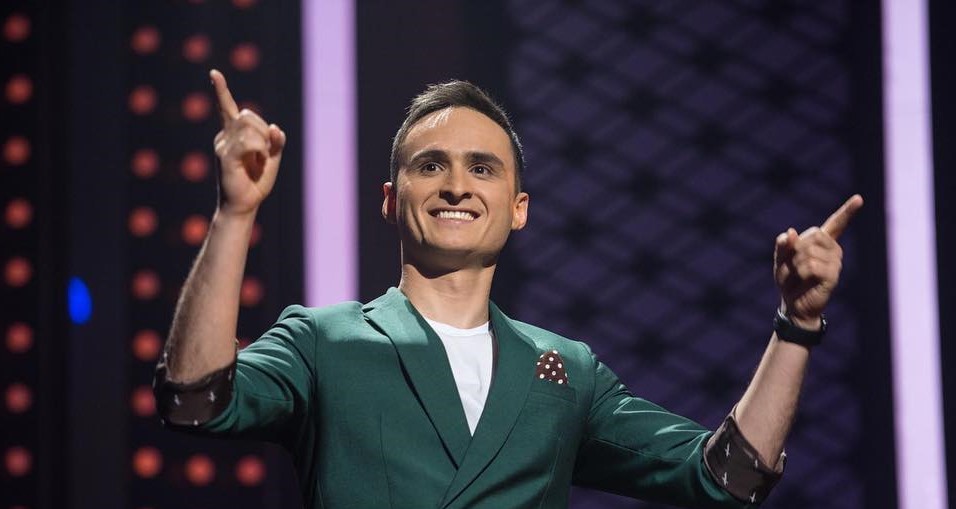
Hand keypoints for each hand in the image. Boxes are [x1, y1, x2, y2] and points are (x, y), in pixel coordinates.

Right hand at [211, 69, 285, 215]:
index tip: (214, 73)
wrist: (244, 205)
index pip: (226, 108)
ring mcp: (222, 146)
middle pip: (247, 114)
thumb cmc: (255, 182)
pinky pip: (247, 141)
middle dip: (264, 129)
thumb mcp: (272, 159)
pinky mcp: (225, 157)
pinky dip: (260, 147)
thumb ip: (276, 142)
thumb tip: (277, 128)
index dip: (221, 90)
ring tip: (261, 158)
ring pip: (248, 125)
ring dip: (263, 140)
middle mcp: (224, 137)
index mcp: (232, 135)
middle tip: (266, 151)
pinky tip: (259, 159)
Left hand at [773, 194, 862, 328]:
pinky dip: (800, 273)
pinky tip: (804, 282)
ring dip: (794, 265)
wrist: (794, 306)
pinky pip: (811, 266)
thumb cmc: (789, 281)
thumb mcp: (780, 260)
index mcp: (822, 243)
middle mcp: (833, 250)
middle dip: (794, 251)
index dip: (847, 211)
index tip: (860, 198)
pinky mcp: (833, 275)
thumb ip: (783, 244)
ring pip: (808, 252)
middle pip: (811, 235)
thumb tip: (790, 232)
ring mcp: (835, 262)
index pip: (836, 224)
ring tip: (798, 277)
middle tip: (793, 267)